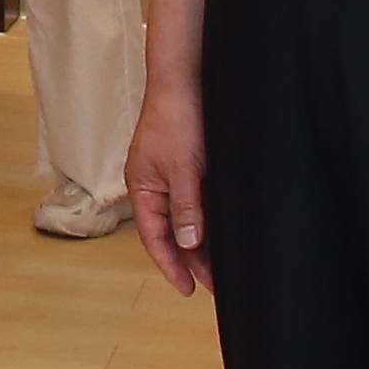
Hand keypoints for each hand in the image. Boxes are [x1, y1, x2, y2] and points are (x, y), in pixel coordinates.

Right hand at [126, 89, 211, 293]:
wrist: (186, 79)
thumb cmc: (176, 119)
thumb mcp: (183, 169)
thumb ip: (186, 208)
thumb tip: (189, 243)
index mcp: (142, 188)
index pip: (154, 237)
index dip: (171, 265)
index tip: (189, 289)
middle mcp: (155, 186)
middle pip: (171, 232)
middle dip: (192, 259)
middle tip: (216, 284)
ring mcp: (172, 175)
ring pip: (187, 219)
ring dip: (203, 242)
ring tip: (224, 266)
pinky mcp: (190, 166)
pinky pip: (198, 202)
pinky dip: (209, 220)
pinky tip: (225, 234)